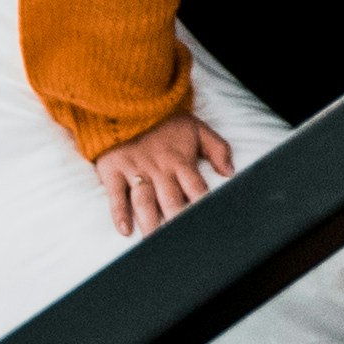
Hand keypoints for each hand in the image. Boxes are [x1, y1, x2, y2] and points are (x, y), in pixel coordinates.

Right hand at [93, 111, 233, 236]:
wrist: (128, 100)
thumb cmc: (164, 119)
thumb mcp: (196, 127)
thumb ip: (217, 148)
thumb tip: (230, 172)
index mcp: (181, 161)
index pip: (197, 190)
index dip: (204, 208)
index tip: (209, 226)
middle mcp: (160, 169)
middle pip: (172, 201)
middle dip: (178, 222)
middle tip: (181, 242)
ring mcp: (136, 170)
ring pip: (146, 202)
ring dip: (151, 224)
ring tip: (154, 243)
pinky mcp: (113, 169)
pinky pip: (116, 194)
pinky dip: (119, 212)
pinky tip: (125, 230)